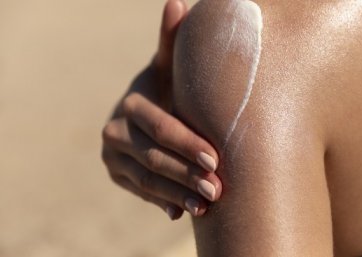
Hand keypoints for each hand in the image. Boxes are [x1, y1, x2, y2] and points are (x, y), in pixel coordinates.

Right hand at [101, 0, 221, 219]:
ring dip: (178, 194)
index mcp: (131, 103)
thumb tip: (177, 1)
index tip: (216, 159)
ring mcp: (113, 156)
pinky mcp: (117, 175)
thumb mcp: (171, 67)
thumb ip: (172, 41)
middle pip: (154, 158)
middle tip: (217, 189)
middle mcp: (114, 131)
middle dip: (187, 174)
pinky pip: (142, 192)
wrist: (151, 110)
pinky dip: (164, 202)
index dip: (188, 144)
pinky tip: (184, 212)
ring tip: (207, 205)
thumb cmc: (171, 87)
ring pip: (148, 180)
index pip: (160, 128)